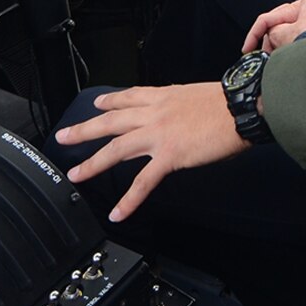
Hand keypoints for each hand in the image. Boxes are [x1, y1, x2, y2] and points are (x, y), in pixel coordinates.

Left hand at [54, 83, 249, 222]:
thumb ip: (181, 106)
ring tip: (76, 174)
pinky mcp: (170, 155)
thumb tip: (181, 116)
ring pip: (116, 149)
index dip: (109, 101)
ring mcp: (159, 134)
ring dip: (93, 163)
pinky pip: (144, 181)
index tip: (97, 104)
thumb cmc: (229, 101)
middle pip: (111, 122)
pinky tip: (118, 211)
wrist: (242, 106)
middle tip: (64, 137)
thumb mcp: (197, 95)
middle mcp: (155, 113)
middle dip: (84, 129)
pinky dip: (129, 199)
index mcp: (164, 96)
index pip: (129, 97)